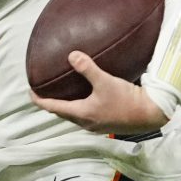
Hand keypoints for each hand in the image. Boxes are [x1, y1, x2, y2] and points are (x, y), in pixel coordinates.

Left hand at [30, 52, 169, 135]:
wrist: (150, 114)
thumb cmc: (126, 100)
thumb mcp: (105, 81)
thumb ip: (88, 68)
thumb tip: (71, 55)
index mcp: (82, 114)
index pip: (53, 108)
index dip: (39, 100)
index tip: (30, 92)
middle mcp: (86, 123)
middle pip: (63, 113)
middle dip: (52, 104)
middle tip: (44, 92)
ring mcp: (97, 126)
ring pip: (75, 116)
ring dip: (66, 106)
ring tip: (63, 93)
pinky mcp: (106, 124)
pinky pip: (86, 116)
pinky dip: (80, 107)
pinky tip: (86, 98)